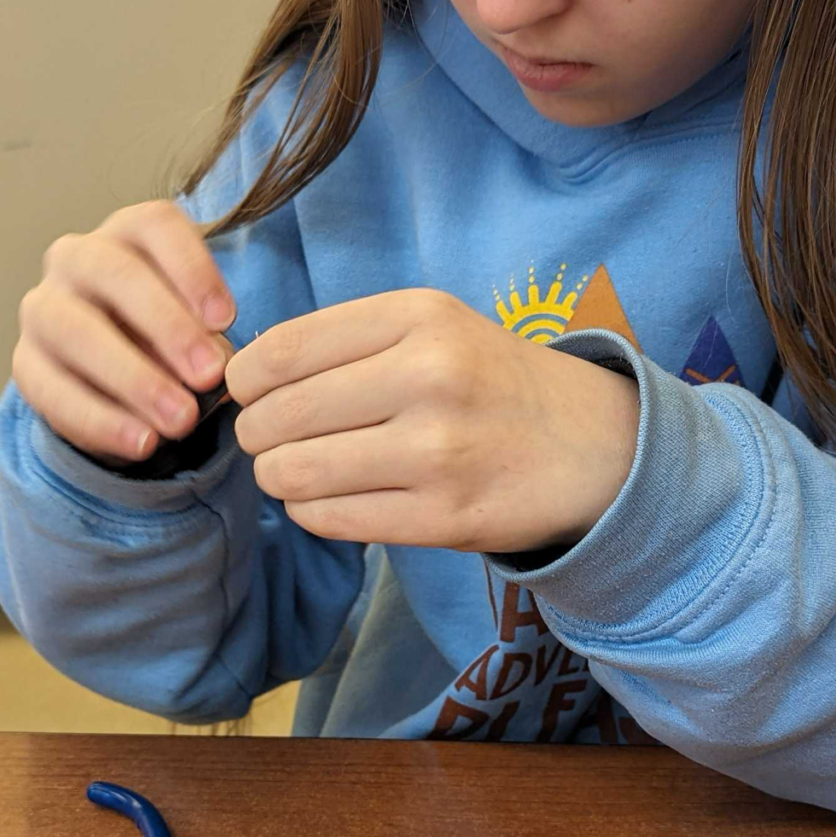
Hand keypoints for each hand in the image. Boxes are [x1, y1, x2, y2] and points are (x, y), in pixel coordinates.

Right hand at [13, 201, 234, 462]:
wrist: (116, 376)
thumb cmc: (168, 337)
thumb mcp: (198, 327)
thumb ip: (207, 339)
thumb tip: (217, 369)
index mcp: (128, 233)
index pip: (155, 226)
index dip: (192, 269)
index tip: (227, 319)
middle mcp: (77, 258)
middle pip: (115, 273)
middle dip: (166, 326)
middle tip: (209, 376)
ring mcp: (43, 308)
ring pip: (76, 329)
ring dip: (133, 378)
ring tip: (180, 420)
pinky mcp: (26, 362)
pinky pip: (53, 389)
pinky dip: (101, 421)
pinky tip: (142, 443)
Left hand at [226, 289, 638, 552]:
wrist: (593, 446)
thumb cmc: (490, 381)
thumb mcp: (432, 325)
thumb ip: (346, 339)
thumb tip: (242, 376)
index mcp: (418, 318)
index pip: (280, 351)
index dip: (243, 381)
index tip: (248, 394)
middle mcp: (429, 377)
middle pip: (280, 415)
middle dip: (255, 434)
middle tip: (267, 439)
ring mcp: (438, 451)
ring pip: (296, 472)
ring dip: (278, 476)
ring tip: (295, 469)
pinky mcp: (445, 517)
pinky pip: (331, 518)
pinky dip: (310, 511)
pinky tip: (328, 497)